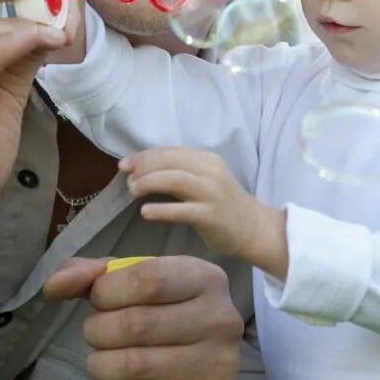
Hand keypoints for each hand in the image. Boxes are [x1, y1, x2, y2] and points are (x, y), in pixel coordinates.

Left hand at [44, 256, 243, 379]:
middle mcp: (222, 317)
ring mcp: (222, 364)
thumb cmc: (157, 325)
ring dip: (101, 367)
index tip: (99, 301)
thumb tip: (55, 284)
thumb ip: (89, 276)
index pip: (147, 279)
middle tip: (96, 338)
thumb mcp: (128, 289)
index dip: (107, 293)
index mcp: (205, 278)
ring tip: (104, 364)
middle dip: (98, 333)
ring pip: (135, 367)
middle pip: (136, 324)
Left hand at [121, 148, 286, 275]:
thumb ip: (181, 173)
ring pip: (175, 180)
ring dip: (149, 183)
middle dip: (144, 167)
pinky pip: (182, 210)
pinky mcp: (211, 215)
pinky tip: (145, 212)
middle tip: (126, 177)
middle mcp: (210, 171)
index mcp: (207, 159)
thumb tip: (143, 171)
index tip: (125, 164)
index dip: (145, 156)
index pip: (171, 151)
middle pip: (170, 161)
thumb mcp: (205, 180)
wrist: (254, 228)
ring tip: (133, 191)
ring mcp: (212, 193)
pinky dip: (161, 210)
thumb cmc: (224, 205)